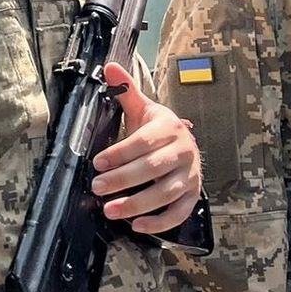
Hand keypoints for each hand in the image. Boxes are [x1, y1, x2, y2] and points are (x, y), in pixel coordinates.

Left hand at [91, 62, 201, 233]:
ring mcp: (191, 175)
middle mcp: (183, 150)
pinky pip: (179, 212)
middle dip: (123, 179)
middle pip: (152, 168)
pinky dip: (160, 222)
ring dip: (137, 204)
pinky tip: (137, 225)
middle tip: (97, 187)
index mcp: (169, 127)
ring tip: (110, 210)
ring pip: (165, 192)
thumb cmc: (158, 130)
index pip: (143, 142)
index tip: (97, 163)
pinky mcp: (193, 195)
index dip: (120, 153)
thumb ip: (126, 90)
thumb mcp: (143, 109)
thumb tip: (109, 66)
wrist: (185, 145)